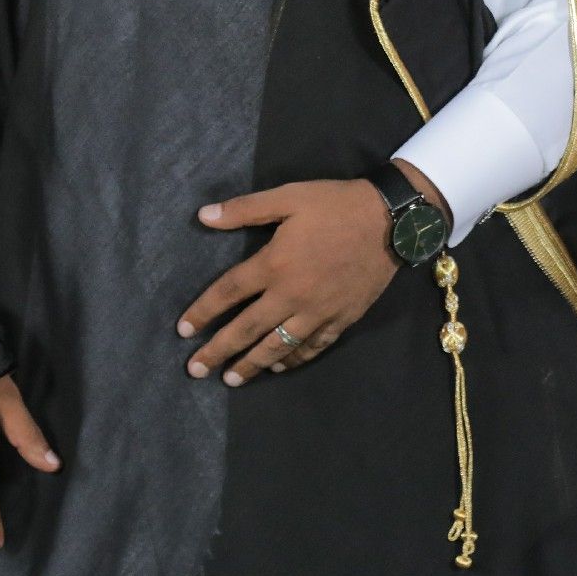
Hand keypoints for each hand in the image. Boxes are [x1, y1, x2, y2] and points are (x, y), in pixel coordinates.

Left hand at [178, 176, 410, 384]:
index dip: (203, 312)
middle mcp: (291, 295)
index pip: (228, 293)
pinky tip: (278, 367)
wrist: (393, 221)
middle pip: (246, 330)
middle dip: (218, 351)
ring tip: (231, 379)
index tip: (183, 330)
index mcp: (275, 264)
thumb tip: (203, 216)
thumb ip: (246, 209)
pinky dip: (292, 360)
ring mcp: (317, 312)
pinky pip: (311, 347)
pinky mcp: (341, 320)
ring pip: (277, 347)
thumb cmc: (337, 205)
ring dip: (251, 365)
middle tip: (195, 370)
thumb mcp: (290, 196)